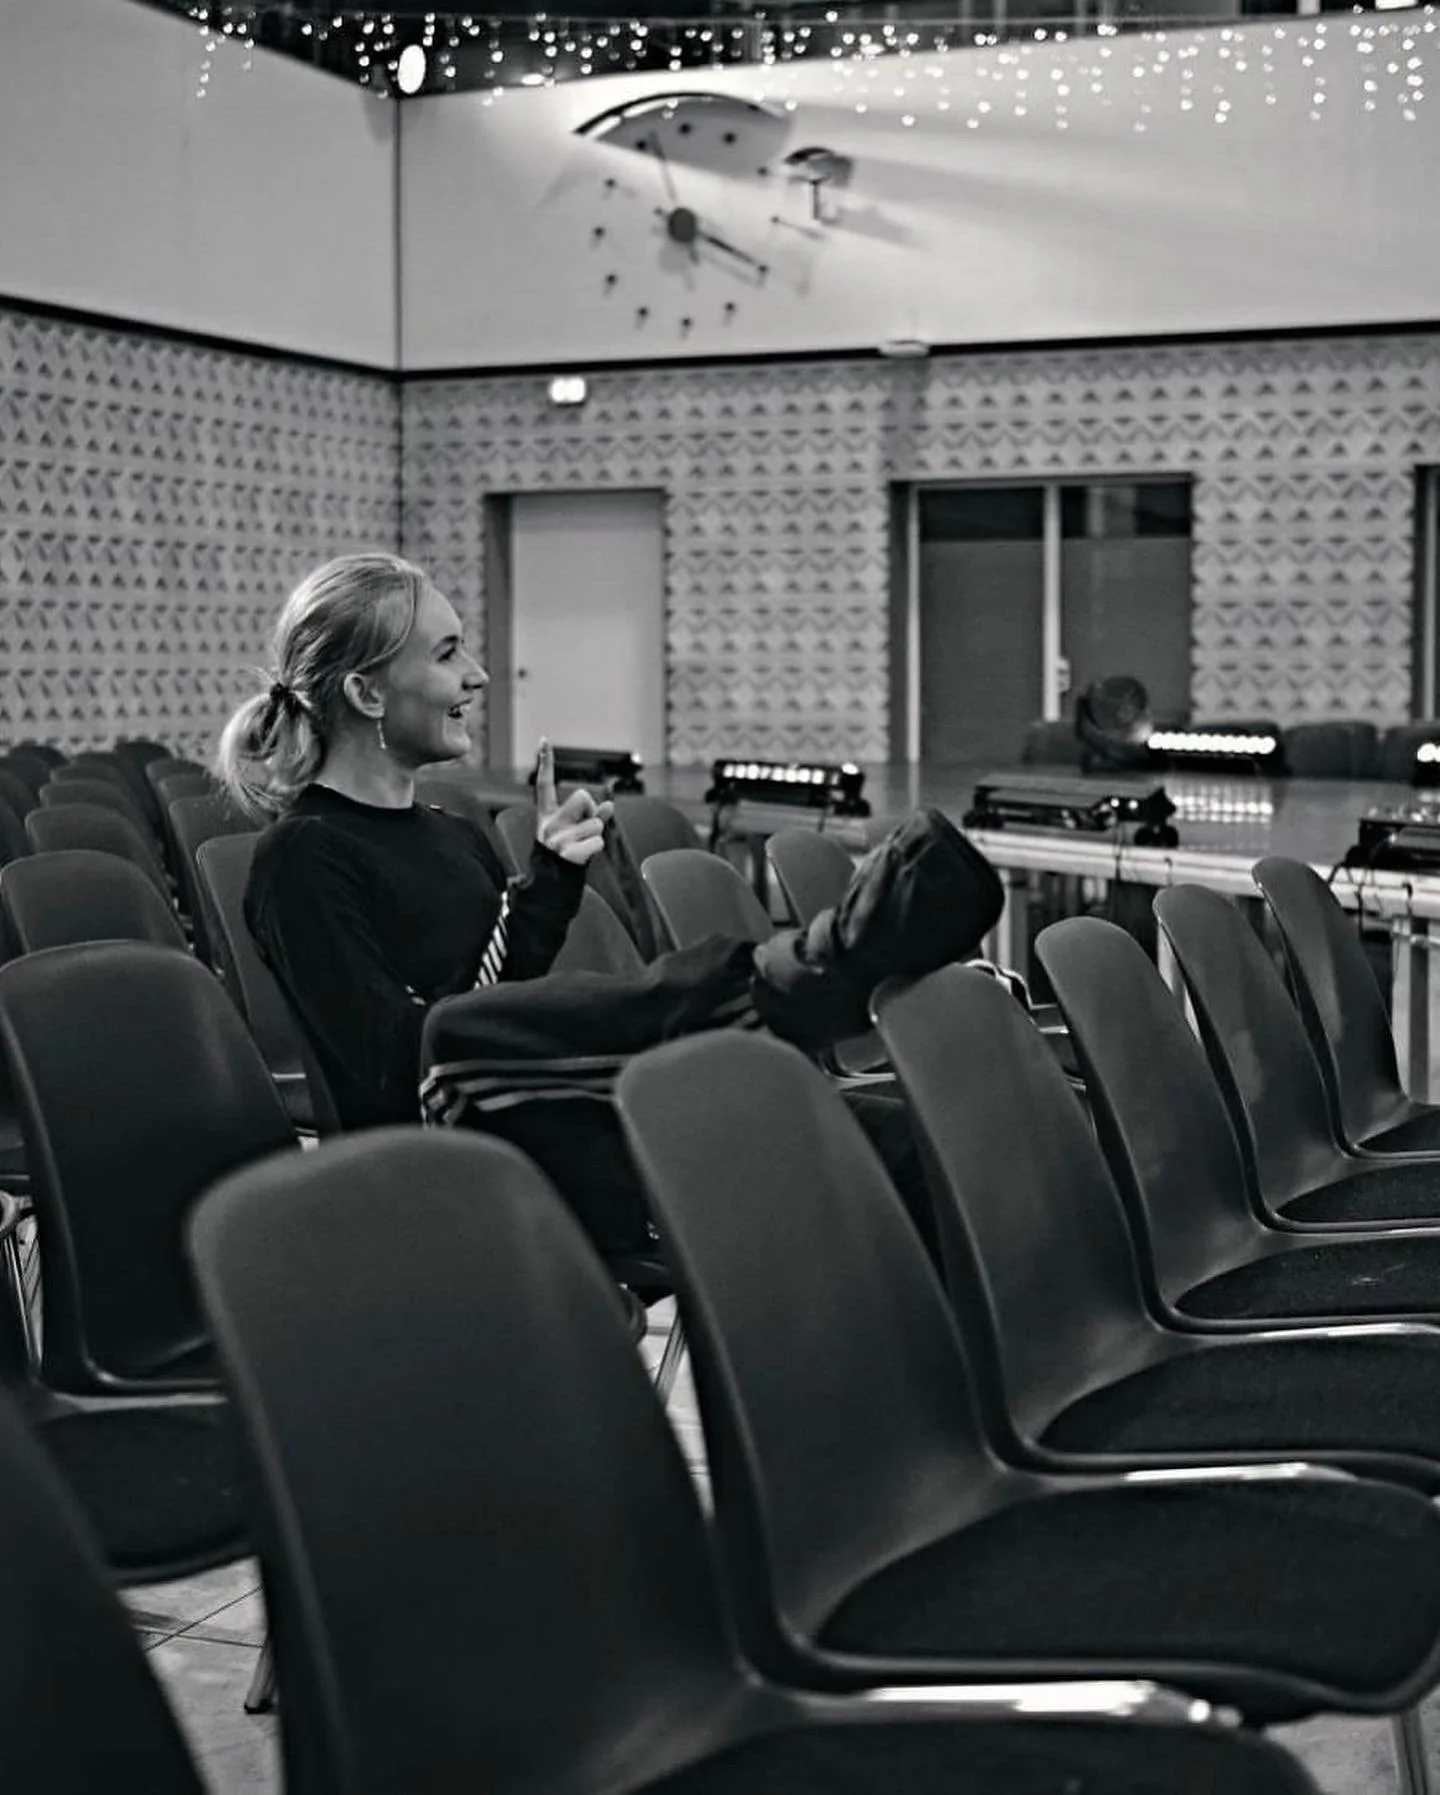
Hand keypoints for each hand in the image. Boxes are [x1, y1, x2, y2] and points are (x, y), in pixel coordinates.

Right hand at [534, 738, 612, 866]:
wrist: (551, 882)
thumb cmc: (567, 852)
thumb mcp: (575, 832)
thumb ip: (593, 817)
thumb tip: (611, 805)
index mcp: (548, 815)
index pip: (545, 784)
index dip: (545, 762)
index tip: (544, 740)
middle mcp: (549, 823)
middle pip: (583, 797)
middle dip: (591, 810)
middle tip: (583, 828)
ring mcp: (557, 838)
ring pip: (595, 822)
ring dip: (596, 835)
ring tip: (582, 846)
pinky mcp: (567, 852)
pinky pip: (598, 842)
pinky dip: (596, 849)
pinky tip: (582, 856)